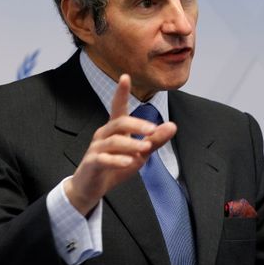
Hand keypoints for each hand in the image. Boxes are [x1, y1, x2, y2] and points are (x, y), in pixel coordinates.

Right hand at [64, 74, 176, 215]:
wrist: (90, 187)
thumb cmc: (114, 166)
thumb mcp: (140, 153)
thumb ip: (155, 140)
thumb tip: (173, 125)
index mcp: (115, 128)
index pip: (118, 106)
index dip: (122, 92)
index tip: (125, 76)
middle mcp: (104, 134)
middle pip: (120, 122)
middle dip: (137, 124)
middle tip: (153, 130)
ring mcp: (96, 148)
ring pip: (114, 141)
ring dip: (132, 144)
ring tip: (145, 149)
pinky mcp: (92, 162)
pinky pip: (104, 158)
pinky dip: (118, 160)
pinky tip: (130, 162)